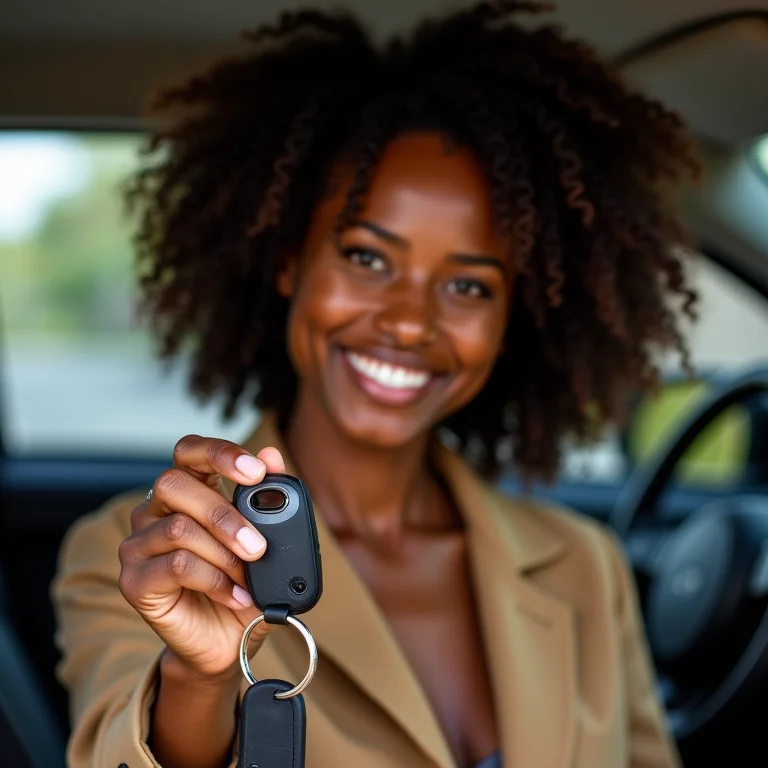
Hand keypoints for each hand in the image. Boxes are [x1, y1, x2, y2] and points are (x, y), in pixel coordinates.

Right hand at [118, 435, 284, 679]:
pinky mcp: (134, 581)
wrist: (228, 644)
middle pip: (175, 484)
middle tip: (257, 546)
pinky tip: (235, 595)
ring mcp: (139, 545)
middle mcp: (155, 511)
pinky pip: (176, 565)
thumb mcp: (267, 542)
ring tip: (248, 576)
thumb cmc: (244, 585)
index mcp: (189, 491)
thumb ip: (268, 498)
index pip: (189, 451)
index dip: (219, 453)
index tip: (256, 471)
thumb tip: (273, 457)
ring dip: (223, 554)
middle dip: (224, 514)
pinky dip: (215, 580)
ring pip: (178, 528)